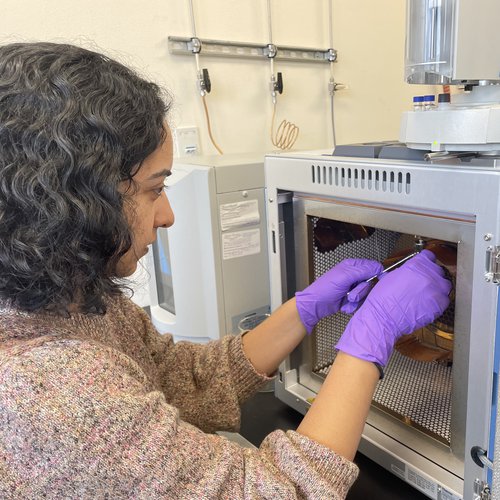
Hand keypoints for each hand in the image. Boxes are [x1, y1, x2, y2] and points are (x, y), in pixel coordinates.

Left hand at [295, 259, 382, 333]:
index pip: (372, 266)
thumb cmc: (325, 289)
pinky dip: (353, 305)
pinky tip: (344, 304)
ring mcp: (353, 288)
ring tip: (347, 299)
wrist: (316, 305)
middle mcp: (353, 276)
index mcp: (352, 266)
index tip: (378, 280)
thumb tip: (378, 267)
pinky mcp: (351, 298)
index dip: (377, 273)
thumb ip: (362, 271)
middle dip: (362, 290)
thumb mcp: (345, 277)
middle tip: (352, 293)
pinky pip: (361, 302)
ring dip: (357, 299)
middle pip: (370, 282)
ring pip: (366, 294)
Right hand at [335, 250, 451, 365]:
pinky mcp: (440, 304)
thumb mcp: (392, 276)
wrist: (384, 317)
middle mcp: (429, 275)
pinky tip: (426, 303)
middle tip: (422, 282)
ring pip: (445, 284)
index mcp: (416, 264)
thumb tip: (411, 272)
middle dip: (431, 275)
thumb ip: (407, 270)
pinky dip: (438, 301)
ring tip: (425, 293)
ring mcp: (436, 290)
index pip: (429, 256)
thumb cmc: (383, 299)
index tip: (424, 264)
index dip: (425, 261)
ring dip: (437, 287)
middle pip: (438, 270)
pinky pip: (445, 299)